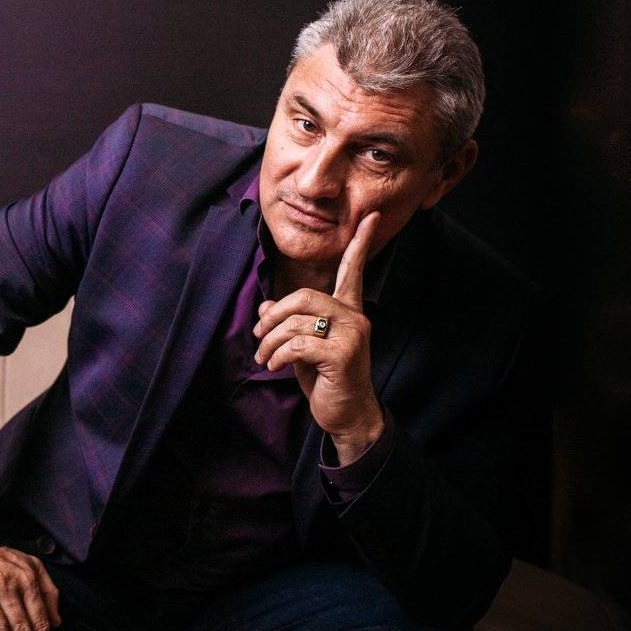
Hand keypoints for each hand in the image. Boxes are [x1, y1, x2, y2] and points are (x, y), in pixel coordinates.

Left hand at [252, 210, 384, 458]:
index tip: (372, 216)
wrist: (346, 414)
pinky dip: (278, 355)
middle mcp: (354, 317)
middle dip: (273, 315)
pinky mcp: (343, 354)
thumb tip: (264, 308)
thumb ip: (288, 324)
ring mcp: (352, 335)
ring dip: (269, 342)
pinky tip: (275, 367)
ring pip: (295, 322)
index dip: (360, 243)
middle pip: (304, 295)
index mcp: (348, 310)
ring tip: (265, 358)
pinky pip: (298, 344)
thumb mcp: (303, 347)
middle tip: (259, 334)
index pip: (354, 270)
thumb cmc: (326, 378)